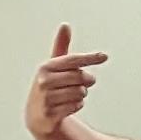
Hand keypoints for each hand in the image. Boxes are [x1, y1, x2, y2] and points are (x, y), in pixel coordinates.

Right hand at [24, 22, 108, 138]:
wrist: (36, 115)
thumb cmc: (49, 86)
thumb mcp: (53, 66)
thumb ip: (60, 46)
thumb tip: (65, 25)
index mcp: (46, 67)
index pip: (73, 60)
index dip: (90, 58)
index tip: (104, 57)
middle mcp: (44, 81)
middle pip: (80, 77)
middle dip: (87, 81)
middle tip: (83, 83)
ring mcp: (46, 98)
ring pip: (81, 93)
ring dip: (81, 95)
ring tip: (70, 96)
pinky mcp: (50, 113)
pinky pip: (77, 105)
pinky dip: (77, 105)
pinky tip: (67, 106)